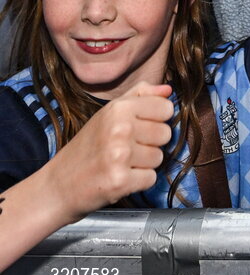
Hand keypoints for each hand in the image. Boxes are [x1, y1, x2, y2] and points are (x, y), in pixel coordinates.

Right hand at [46, 83, 173, 219]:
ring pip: (159, 157)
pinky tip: (120, 178)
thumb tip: (168, 89)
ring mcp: (120, 156)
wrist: (57, 186)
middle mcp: (120, 129)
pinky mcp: (120, 181)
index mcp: (119, 108)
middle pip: (166, 134)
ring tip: (121, 164)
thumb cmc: (87, 147)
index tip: (139, 128)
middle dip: (150, 144)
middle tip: (126, 149)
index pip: (166, 108)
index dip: (157, 120)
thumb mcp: (109, 113)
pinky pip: (151, 178)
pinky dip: (139, 182)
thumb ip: (140, 95)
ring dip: (144, 164)